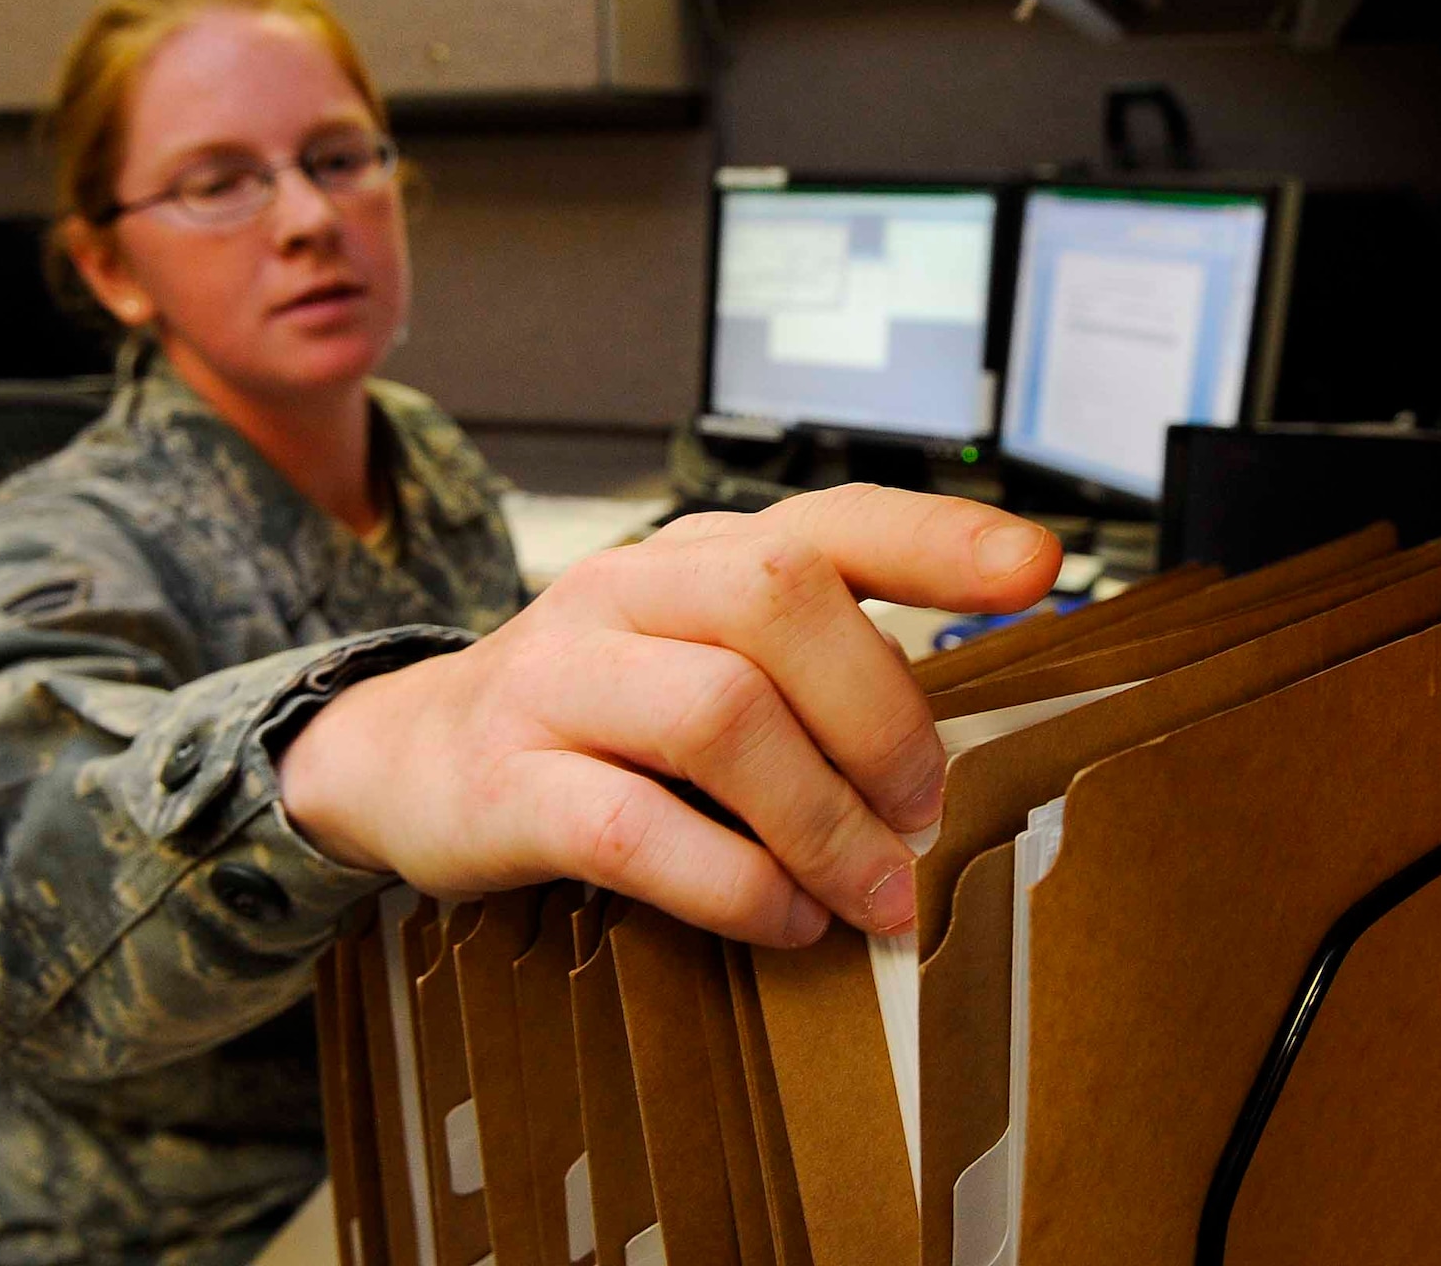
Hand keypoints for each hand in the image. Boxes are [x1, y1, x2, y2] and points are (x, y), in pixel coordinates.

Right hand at [278, 485, 1059, 946]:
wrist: (405, 755)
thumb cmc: (592, 717)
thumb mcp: (695, 658)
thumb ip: (805, 675)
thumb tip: (946, 755)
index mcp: (693, 557)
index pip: (824, 519)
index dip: (936, 536)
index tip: (1036, 571)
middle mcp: (625, 592)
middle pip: (779, 601)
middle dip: (879, 716)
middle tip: (922, 811)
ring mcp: (556, 680)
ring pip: (717, 713)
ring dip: (822, 820)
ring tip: (870, 892)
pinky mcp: (506, 781)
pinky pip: (633, 828)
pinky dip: (731, 884)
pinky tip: (780, 920)